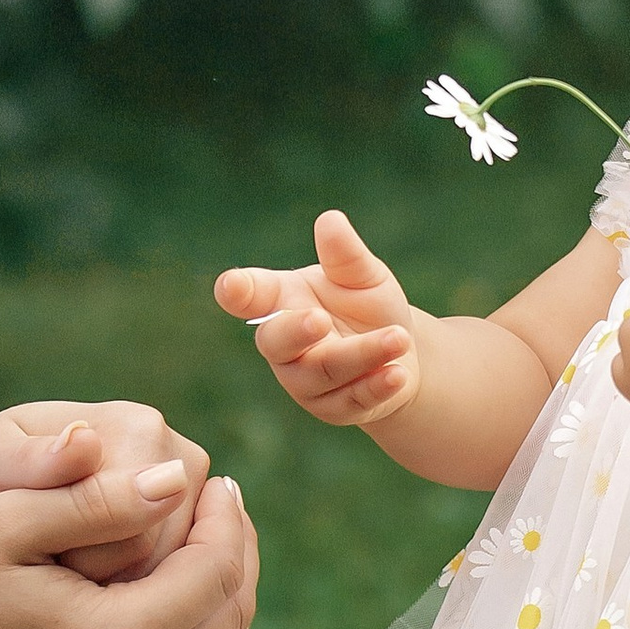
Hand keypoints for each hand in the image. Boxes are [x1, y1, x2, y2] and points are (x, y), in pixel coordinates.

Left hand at [0, 396, 210, 584]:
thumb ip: (31, 461)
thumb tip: (85, 444)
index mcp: (140, 428)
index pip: (140, 533)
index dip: (83, 565)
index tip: (30, 561)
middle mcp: (179, 458)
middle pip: (163, 559)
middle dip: (100, 581)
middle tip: (40, 574)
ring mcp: (189, 497)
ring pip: (171, 580)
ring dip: (114, 594)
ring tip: (57, 580)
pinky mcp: (183, 530)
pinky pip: (170, 590)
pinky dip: (127, 599)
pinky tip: (81, 592)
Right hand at [0, 437, 257, 628]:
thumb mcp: (10, 520)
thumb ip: (100, 498)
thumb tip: (180, 480)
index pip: (213, 573)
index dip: (227, 521)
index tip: (220, 482)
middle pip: (229, 619)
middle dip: (237, 555)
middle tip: (224, 505)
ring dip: (224, 597)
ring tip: (207, 541)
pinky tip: (171, 585)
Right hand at [216, 212, 420, 427]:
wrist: (399, 354)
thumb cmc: (367, 307)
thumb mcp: (363, 277)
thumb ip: (345, 254)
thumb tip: (331, 220)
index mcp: (281, 301)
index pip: (251, 296)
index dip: (237, 291)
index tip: (231, 285)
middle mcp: (285, 344)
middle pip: (276, 342)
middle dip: (295, 331)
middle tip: (318, 318)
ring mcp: (305, 381)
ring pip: (324, 371)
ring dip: (362, 354)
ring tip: (398, 336)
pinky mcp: (334, 408)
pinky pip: (352, 400)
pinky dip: (377, 386)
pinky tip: (398, 373)